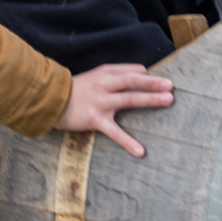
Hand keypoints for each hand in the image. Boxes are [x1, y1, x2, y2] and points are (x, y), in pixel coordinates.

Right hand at [58, 64, 172, 156]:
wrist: (50, 100)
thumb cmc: (77, 89)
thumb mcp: (97, 74)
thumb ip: (119, 71)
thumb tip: (143, 69)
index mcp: (106, 73)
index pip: (131, 72)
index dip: (149, 76)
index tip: (166, 80)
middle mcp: (105, 85)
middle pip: (132, 82)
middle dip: (153, 83)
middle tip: (171, 86)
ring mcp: (100, 102)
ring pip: (128, 99)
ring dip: (149, 99)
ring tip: (168, 101)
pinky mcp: (95, 120)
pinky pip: (114, 132)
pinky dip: (128, 142)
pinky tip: (141, 151)